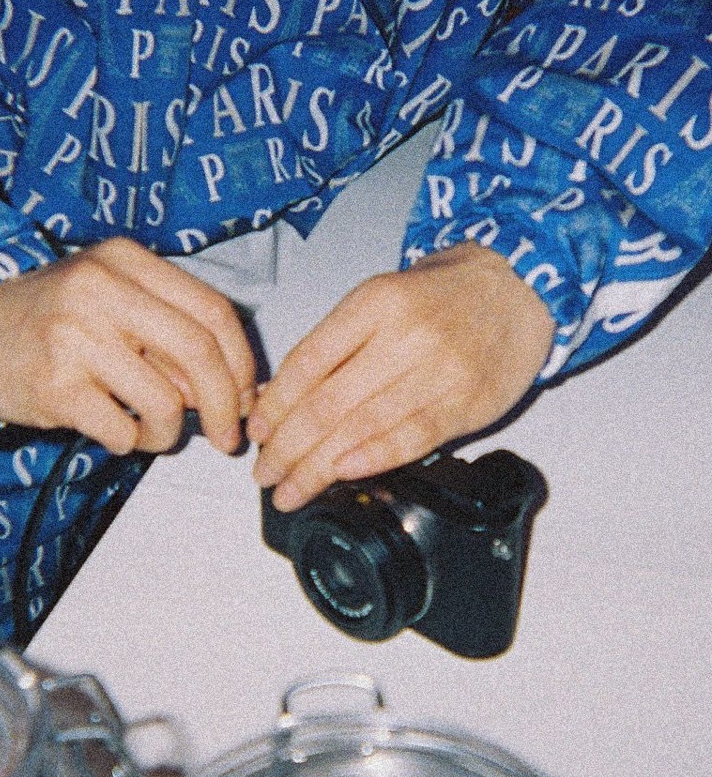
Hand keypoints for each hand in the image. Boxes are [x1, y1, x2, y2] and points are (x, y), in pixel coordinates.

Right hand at [0, 237, 256, 454]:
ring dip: (170, 433)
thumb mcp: (114, 304)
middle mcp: (102, 289)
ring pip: (165, 401)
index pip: (213, 311)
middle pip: (199, 352)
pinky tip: (111, 430)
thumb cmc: (53, 321)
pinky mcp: (54, 384)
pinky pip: (122, 431)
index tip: (248, 399)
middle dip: (228, 406)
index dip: (242, 364)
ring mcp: (75, 335)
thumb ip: (172, 336)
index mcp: (126, 261)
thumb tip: (239, 391)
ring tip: (151, 432)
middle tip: (229, 438)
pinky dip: (129, 443)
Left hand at [247, 243, 554, 509]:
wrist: (517, 286)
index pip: (309, 362)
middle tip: (265, 473)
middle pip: (329, 403)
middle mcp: (405, 337)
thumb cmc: (440, 296)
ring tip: (291, 490)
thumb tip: (281, 399)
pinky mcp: (466, 404)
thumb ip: (337, 344)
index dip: (276, 403)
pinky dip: (372, 460)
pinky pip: (411, 438)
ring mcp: (439, 372)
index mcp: (374, 304)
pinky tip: (343, 475)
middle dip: (288, 447)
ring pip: (363, 428)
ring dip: (318, 467)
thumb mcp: (381, 297)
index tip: (257, 431)